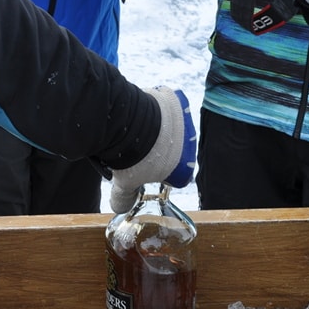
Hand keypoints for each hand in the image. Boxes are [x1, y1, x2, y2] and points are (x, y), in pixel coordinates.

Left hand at [109, 87, 195, 213]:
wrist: (128, 123)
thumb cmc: (131, 157)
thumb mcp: (125, 182)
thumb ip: (124, 197)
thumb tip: (120, 208)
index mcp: (183, 168)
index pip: (178, 175)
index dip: (162, 173)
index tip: (147, 170)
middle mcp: (189, 144)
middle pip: (174, 148)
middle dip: (158, 149)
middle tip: (137, 149)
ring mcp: (183, 120)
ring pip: (170, 125)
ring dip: (157, 127)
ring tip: (136, 129)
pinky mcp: (175, 99)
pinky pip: (166, 103)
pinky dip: (154, 107)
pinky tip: (139, 111)